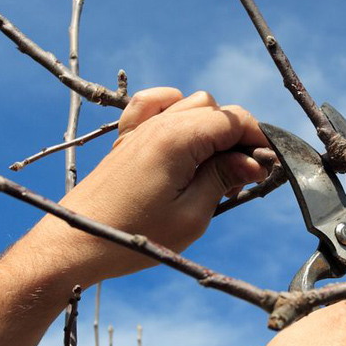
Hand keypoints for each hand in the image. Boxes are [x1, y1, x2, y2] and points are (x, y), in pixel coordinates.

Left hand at [35, 88, 268, 283]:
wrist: (78, 242)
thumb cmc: (136, 235)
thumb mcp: (192, 216)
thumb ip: (224, 178)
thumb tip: (254, 160)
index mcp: (177, 140)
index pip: (233, 120)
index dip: (257, 139)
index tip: (267, 167)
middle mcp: (159, 124)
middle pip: (215, 110)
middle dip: (236, 136)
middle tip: (239, 177)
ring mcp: (140, 127)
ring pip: (191, 103)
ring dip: (210, 127)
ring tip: (213, 166)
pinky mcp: (127, 137)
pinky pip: (155, 102)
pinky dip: (175, 109)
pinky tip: (183, 134)